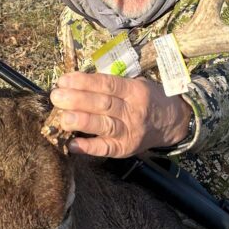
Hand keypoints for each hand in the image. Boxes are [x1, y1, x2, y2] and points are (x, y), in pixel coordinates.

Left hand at [49, 71, 192, 157]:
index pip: (106, 84)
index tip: (63, 80)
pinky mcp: (125, 148)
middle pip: (103, 103)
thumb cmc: (146, 99)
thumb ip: (110, 85)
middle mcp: (133, 110)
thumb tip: (74, 84)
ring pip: (104, 124)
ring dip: (81, 121)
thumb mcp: (135, 84)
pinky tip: (72, 144)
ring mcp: (129, 131)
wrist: (172, 122)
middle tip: (56, 97)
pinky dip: (88, 147)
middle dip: (77, 100)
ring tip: (61, 118)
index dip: (83, 82)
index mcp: (134, 90)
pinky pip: (105, 148)